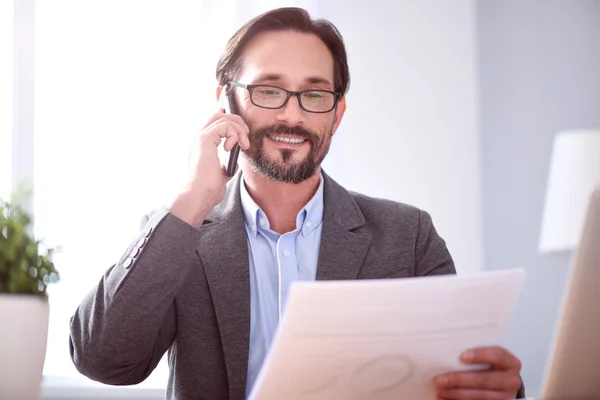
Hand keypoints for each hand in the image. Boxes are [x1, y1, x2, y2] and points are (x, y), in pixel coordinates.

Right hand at [170, 111, 249, 225]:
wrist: (200, 196)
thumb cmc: (208, 190)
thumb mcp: (221, 175)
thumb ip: (225, 166)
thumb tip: (233, 163)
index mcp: (201, 146)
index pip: (215, 124)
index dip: (231, 124)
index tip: (242, 137)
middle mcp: (198, 139)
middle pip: (218, 116)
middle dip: (236, 122)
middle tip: (245, 138)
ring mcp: (200, 138)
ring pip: (223, 118)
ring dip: (238, 130)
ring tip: (243, 145)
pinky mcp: (204, 139)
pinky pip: (224, 125)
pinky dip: (233, 134)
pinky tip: (232, 148)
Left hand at [433, 346, 521, 399]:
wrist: (502, 383)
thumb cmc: (489, 366)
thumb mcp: (488, 356)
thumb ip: (474, 352)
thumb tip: (448, 349)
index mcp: (510, 362)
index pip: (498, 355)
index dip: (480, 355)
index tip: (462, 357)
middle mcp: (511, 380)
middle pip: (483, 379)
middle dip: (458, 380)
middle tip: (439, 380)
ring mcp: (505, 396)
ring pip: (479, 396)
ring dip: (456, 394)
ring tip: (439, 390)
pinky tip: (445, 398)